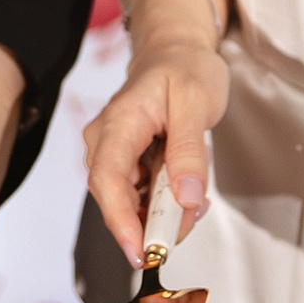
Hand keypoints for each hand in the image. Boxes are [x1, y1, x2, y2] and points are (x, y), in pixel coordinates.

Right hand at [85, 38, 229, 263]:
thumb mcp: (196, 103)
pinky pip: (140, 194)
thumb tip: (186, 198)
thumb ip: (190, 152)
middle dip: (152, 222)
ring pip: (130, 201)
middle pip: (117, 198)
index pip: (107, 179)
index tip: (142, 251)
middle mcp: (106, 141)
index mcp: (119, 123)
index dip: (121, 221)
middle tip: (190, 222)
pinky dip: (164, 203)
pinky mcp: (127, 162)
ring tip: (196, 203)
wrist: (177, 51)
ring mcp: (114, 152)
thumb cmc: (185, 69)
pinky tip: (187, 194)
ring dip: (162, 214)